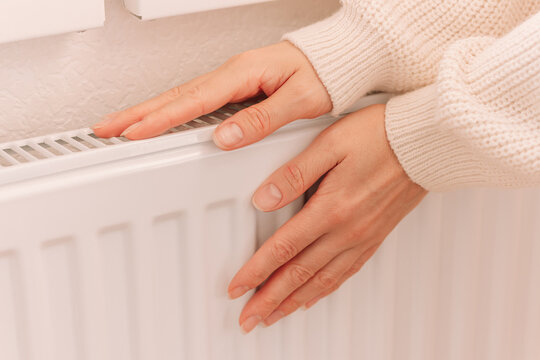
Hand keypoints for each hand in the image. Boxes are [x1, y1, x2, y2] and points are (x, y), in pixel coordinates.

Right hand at [91, 41, 331, 148]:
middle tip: (105, 129)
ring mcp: (229, 80)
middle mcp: (231, 74)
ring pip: (179, 97)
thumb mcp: (300, 100)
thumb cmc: (322, 76)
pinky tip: (159, 121)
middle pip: (174, 96)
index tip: (134, 133)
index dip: (161, 119)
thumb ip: (264, 118)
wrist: (334, 60)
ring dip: (147, 112)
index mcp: (243, 74)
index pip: (193, 100)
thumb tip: (227, 137)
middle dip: (137, 113)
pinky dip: (169, 111)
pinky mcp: (233, 88)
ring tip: (120, 128)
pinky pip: (193, 100)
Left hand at [227, 104, 426, 332]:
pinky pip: (345, 274)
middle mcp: (347, 231)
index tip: (237, 288)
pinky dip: (324, 291)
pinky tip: (313, 297)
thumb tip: (263, 199)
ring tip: (274, 317)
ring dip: (293, 302)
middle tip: (249, 319)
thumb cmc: (380, 136)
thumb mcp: (330, 144)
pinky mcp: (375, 237)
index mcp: (331, 209)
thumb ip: (294, 174)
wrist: (425, 143)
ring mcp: (362, 237)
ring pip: (321, 281)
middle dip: (269, 300)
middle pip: (299, 275)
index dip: (256, 272)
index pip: (283, 249)